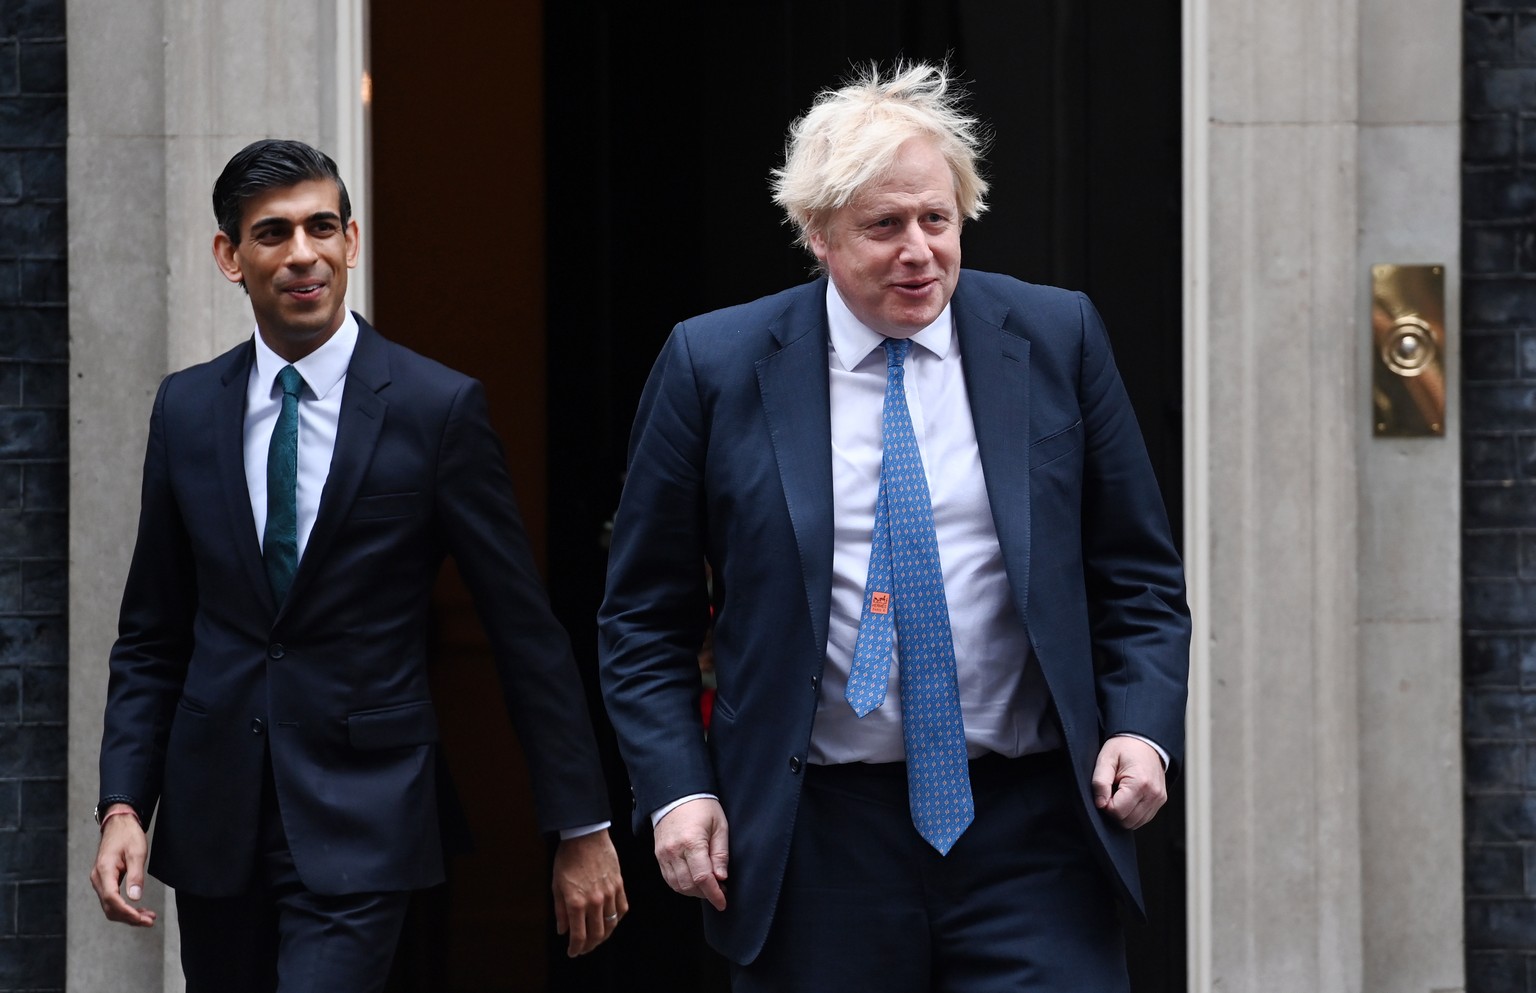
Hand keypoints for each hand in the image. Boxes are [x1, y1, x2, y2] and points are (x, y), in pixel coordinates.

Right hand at [89, 806, 157, 926]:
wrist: (118, 824)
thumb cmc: (128, 835)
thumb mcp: (137, 853)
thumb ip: (136, 875)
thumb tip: (135, 897)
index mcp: (104, 871)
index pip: (111, 898)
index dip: (126, 911)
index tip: (141, 918)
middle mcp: (98, 879)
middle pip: (110, 907)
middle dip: (129, 917)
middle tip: (149, 921)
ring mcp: (100, 881)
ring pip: (110, 906)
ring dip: (128, 915)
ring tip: (148, 918)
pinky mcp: (105, 881)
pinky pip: (112, 899)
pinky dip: (125, 907)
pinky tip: (139, 910)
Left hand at [551, 830, 626, 956]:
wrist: (585, 836)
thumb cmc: (567, 859)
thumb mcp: (556, 886)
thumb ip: (560, 911)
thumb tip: (563, 930)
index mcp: (576, 903)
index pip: (578, 936)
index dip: (575, 948)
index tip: (572, 952)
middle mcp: (595, 902)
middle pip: (597, 934)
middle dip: (589, 946)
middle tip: (583, 949)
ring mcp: (609, 893)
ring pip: (611, 925)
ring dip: (603, 936)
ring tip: (596, 938)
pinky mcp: (619, 885)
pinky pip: (622, 908)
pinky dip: (616, 919)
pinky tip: (610, 921)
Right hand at [653, 797, 728, 910]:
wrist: (676, 794)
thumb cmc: (701, 807)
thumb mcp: (719, 826)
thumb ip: (720, 854)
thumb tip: (721, 878)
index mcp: (691, 842)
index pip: (703, 877)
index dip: (714, 894)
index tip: (723, 902)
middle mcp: (674, 850)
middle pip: (689, 885)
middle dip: (706, 893)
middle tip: (720, 889)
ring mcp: (663, 854)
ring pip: (677, 885)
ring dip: (694, 891)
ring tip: (708, 885)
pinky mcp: (658, 855)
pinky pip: (669, 879)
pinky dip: (682, 885)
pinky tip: (693, 881)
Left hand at [1091, 736, 1167, 829]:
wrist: (1144, 740)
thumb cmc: (1124, 747)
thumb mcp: (1106, 759)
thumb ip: (1100, 782)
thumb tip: (1100, 804)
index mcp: (1140, 783)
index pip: (1117, 812)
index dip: (1104, 805)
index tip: (1103, 792)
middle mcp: (1153, 794)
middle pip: (1126, 821)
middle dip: (1113, 811)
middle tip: (1110, 792)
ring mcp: (1159, 799)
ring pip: (1135, 823)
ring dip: (1123, 813)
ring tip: (1119, 793)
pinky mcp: (1160, 801)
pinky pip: (1143, 818)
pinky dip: (1132, 813)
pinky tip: (1127, 797)